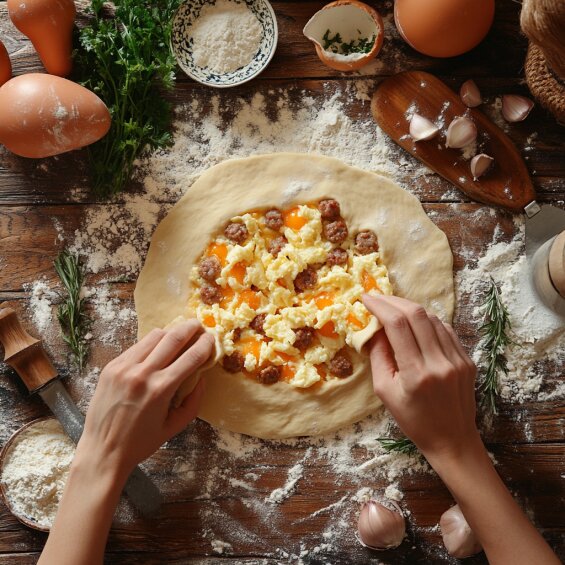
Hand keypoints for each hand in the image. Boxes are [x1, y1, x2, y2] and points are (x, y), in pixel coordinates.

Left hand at [78, 320, 214, 478]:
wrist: (102, 451)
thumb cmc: (141, 443)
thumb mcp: (175, 426)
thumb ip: (194, 401)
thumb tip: (201, 377)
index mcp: (161, 389)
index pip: (191, 356)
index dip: (206, 344)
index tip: (212, 339)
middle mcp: (142, 373)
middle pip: (174, 337)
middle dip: (191, 327)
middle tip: (199, 325)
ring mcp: (124, 367)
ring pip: (154, 336)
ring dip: (171, 332)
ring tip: (180, 335)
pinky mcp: (111, 366)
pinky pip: (137, 346)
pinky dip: (152, 343)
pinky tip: (157, 349)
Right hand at [362, 294, 479, 460]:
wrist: (452, 440)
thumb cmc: (413, 420)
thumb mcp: (385, 392)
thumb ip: (378, 356)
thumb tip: (374, 327)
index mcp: (416, 373)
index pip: (397, 325)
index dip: (380, 306)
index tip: (366, 298)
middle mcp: (440, 362)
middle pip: (416, 314)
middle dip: (393, 301)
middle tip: (378, 298)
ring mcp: (458, 359)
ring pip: (433, 318)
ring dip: (411, 309)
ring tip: (394, 310)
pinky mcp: (467, 360)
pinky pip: (446, 330)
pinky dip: (427, 321)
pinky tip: (416, 324)